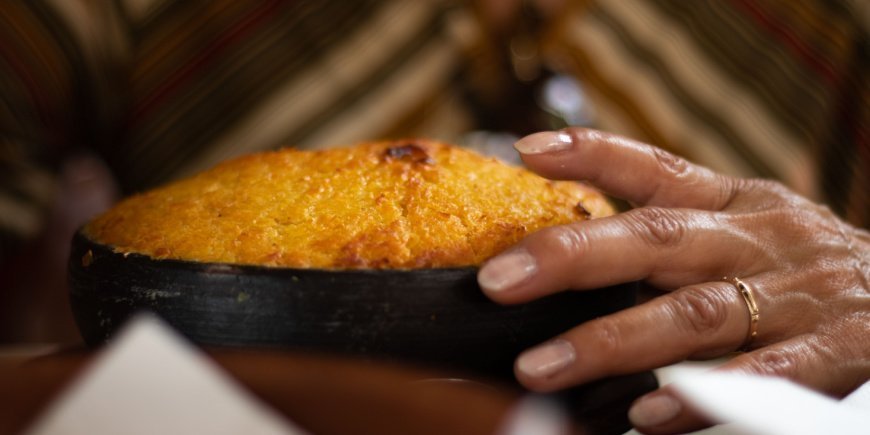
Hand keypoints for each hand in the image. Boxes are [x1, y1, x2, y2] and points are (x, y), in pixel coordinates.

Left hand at [476, 128, 869, 433]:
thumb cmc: (801, 264)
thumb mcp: (747, 222)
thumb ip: (674, 221)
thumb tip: (576, 227)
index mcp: (733, 205)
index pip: (654, 169)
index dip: (591, 154)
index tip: (526, 151)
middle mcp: (756, 242)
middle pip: (656, 239)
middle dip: (573, 258)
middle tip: (500, 281)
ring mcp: (794, 296)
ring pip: (692, 315)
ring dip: (613, 341)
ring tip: (544, 368)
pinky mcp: (834, 350)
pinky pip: (763, 375)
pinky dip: (705, 394)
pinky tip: (651, 413)